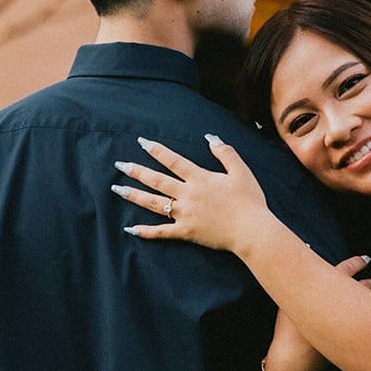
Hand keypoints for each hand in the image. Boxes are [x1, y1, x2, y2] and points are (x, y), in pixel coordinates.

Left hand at [111, 135, 268, 254]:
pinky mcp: (186, 232)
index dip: (157, 150)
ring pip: (154, 203)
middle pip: (157, 180)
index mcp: (200, 178)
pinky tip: (131, 229)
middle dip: (137, 171)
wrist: (252, 230)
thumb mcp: (241, 171)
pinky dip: (146, 232)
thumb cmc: (249, 201)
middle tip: (120, 165)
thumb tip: (210, 138)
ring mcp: (185, 214)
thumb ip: (225, 153)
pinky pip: (162, 232)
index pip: (173, 161)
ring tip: (118, 189)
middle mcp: (188, 194)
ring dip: (135, 196)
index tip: (141, 142)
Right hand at [266, 257, 370, 370]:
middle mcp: (339, 304)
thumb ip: (298, 279)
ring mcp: (350, 323)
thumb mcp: (288, 301)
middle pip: (364, 287)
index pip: (345, 269)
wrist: (295, 362)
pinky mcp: (356, 340)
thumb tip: (306, 251)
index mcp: (323, 290)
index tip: (366, 259)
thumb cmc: (288, 330)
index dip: (357, 262)